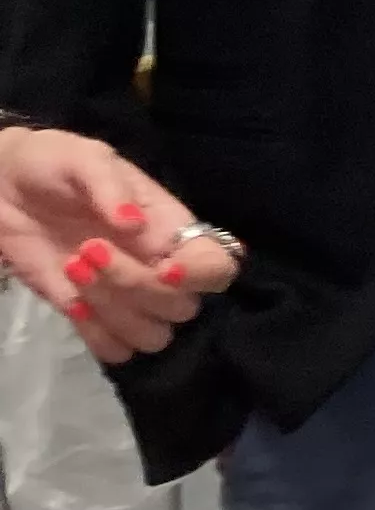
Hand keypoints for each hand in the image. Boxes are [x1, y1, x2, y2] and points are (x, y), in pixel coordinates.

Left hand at [0, 128, 238, 362]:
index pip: (218, 265)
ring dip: (114, 311)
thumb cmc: (55, 165)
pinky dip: (97, 336)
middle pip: (182, 308)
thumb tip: (132, 223)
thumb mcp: (84, 158)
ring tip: (73, 268)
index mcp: (171, 229)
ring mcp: (126, 298)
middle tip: (88, 248)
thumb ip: (110, 186)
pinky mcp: (92, 317)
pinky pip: (116, 351)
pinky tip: (72, 302)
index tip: (165, 269)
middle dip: (135, 285)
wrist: (5, 187)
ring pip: (152, 335)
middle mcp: (159, 269)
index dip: (202, 276)